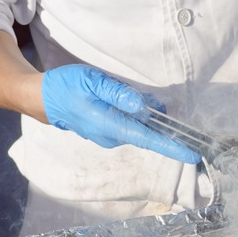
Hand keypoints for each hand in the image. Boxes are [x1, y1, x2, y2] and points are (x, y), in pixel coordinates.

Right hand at [41, 65, 200, 163]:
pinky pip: (129, 124)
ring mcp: (109, 136)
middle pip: (148, 130)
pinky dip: (134, 113)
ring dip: (143, 112)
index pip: (149, 139)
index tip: (193, 154)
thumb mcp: (93, 82)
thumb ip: (119, 94)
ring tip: (123, 94)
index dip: (173, 147)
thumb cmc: (67, 87)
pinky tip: (120, 100)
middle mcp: (113, 136)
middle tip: (151, 99)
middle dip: (158, 118)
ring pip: (139, 125)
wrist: (44, 99)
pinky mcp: (107, 132)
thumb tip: (143, 107)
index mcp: (111, 126)